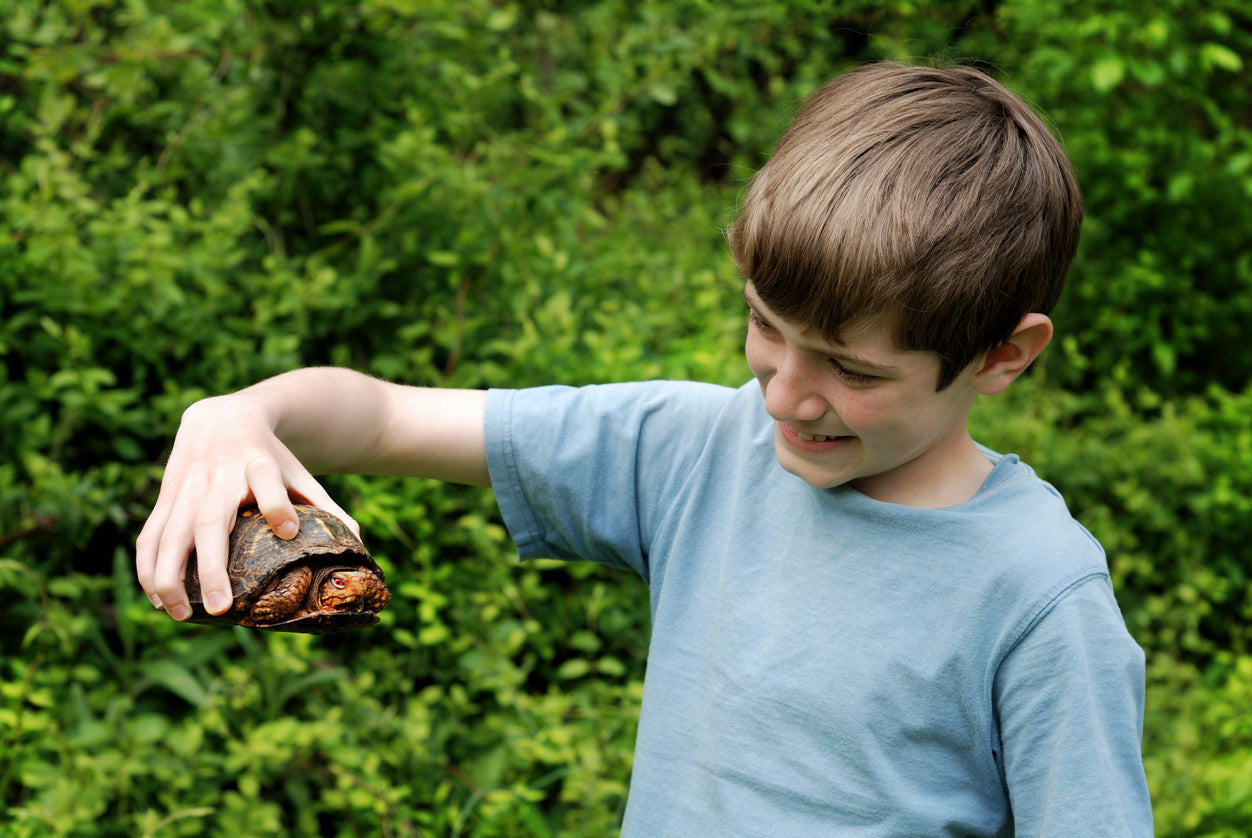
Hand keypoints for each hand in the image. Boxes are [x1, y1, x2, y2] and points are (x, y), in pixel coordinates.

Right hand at [135, 393, 356, 621]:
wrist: (221, 417)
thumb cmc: (268, 456)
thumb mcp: (297, 471)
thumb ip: (324, 504)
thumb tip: (360, 542)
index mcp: (259, 464)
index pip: (267, 479)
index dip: (277, 502)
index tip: (288, 529)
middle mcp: (219, 475)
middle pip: (210, 520)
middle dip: (212, 565)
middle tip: (221, 608)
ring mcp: (187, 486)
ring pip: (170, 533)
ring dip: (170, 576)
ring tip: (180, 614)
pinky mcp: (166, 496)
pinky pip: (150, 534)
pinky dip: (148, 567)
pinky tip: (154, 598)